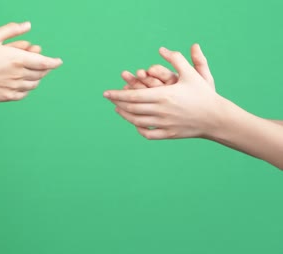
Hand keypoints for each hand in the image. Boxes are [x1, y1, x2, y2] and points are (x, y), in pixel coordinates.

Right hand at [0, 22, 62, 102]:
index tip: (59, 61)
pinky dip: (28, 89)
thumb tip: (27, 25)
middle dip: (46, 69)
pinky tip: (25, 85)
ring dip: (37, 79)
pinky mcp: (7, 96)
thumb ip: (11, 30)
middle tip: (47, 66)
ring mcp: (14, 87)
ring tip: (37, 74)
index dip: (53, 62)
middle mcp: (19, 74)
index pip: (44, 62)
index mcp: (18, 59)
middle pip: (40, 74)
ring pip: (33, 84)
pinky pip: (23, 94)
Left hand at [105, 44, 226, 138]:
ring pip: (137, 122)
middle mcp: (161, 111)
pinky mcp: (169, 134)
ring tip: (118, 109)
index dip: (117, 95)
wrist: (217, 117)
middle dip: (118, 103)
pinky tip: (135, 123)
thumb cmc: (203, 94)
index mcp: (164, 95)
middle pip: (132, 109)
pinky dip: (139, 129)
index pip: (133, 96)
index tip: (106, 93)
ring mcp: (164, 124)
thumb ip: (176, 59)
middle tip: (110, 99)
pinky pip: (148, 134)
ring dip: (125, 116)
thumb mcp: (191, 74)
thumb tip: (161, 49)